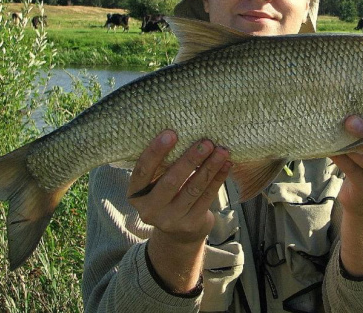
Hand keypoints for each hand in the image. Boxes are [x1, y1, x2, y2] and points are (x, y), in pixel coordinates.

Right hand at [126, 130, 231, 291]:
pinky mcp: (190, 224)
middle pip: (171, 181)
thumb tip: (183, 129)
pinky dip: (218, 179)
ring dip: (209, 168)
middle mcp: (149, 210)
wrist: (178, 233)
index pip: (142, 171)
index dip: (155, 151)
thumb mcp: (156, 182)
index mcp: (136, 194)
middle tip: (206, 142)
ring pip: (192, 189)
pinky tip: (226, 165)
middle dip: (190, 160)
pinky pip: (207, 198)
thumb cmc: (167, 194)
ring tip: (222, 150)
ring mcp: (170, 220)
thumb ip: (162, 164)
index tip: (171, 133)